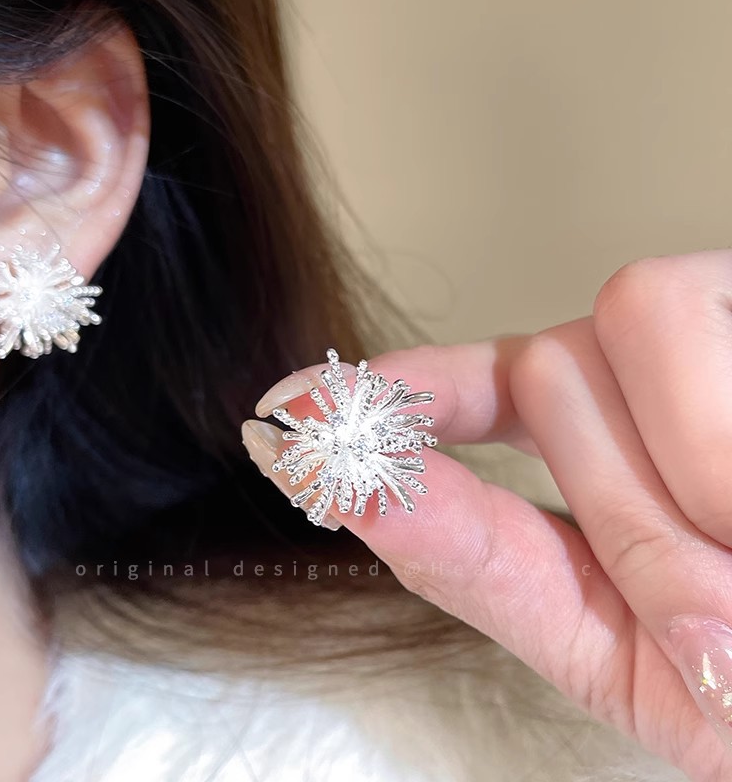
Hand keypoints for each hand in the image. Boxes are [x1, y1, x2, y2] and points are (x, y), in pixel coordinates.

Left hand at [242, 248, 731, 780]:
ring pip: (609, 325)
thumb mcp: (653, 665)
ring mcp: (699, 328)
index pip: (453, 409)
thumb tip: (367, 491)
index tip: (289, 405)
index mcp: (587, 470)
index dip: (382, 397)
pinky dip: (711, 436)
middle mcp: (631, 384)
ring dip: (686, 477)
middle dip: (636, 513)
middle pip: (548, 372)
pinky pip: (669, 314)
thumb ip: (503, 573)